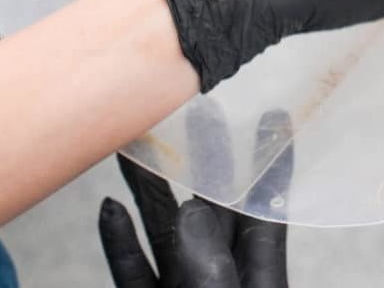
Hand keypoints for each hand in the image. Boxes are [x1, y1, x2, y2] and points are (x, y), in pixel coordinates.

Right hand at [99, 111, 291, 287]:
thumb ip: (210, 264)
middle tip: (196, 111)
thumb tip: (188, 210)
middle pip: (212, 205)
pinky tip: (110, 208)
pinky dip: (119, 241)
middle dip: (204, 158)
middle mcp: (219, 274)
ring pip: (165, 230)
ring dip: (149, 188)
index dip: (270, 162)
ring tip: (134, 148)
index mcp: (256, 274)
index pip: (266, 206)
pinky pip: (133, 269)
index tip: (273, 116)